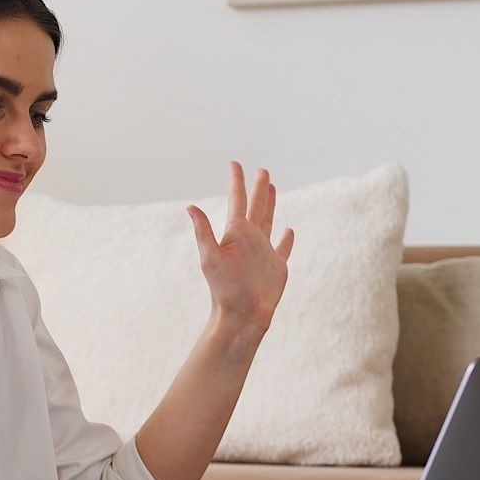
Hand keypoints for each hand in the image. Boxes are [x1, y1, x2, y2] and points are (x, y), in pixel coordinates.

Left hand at [186, 161, 295, 333]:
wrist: (241, 315)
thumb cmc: (224, 289)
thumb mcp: (211, 258)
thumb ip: (203, 232)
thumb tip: (190, 207)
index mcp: (235, 233)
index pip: (237, 201)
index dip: (236, 182)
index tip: (234, 164)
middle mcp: (249, 239)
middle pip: (255, 206)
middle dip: (258, 188)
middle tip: (261, 170)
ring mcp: (263, 252)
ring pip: (269, 221)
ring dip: (270, 204)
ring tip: (272, 188)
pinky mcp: (276, 266)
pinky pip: (283, 248)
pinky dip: (286, 239)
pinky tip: (289, 230)